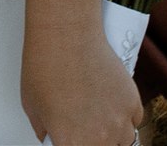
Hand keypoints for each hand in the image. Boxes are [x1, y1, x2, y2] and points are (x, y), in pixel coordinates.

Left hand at [22, 26, 142, 145]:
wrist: (66, 32)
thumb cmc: (45, 62)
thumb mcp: (31, 104)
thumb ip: (44, 129)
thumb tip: (50, 136)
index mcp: (71, 144)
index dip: (72, 144)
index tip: (72, 139)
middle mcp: (99, 139)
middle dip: (93, 141)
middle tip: (85, 127)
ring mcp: (119, 122)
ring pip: (124, 141)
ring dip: (114, 134)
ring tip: (101, 117)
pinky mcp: (132, 101)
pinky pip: (135, 119)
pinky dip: (127, 115)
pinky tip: (113, 102)